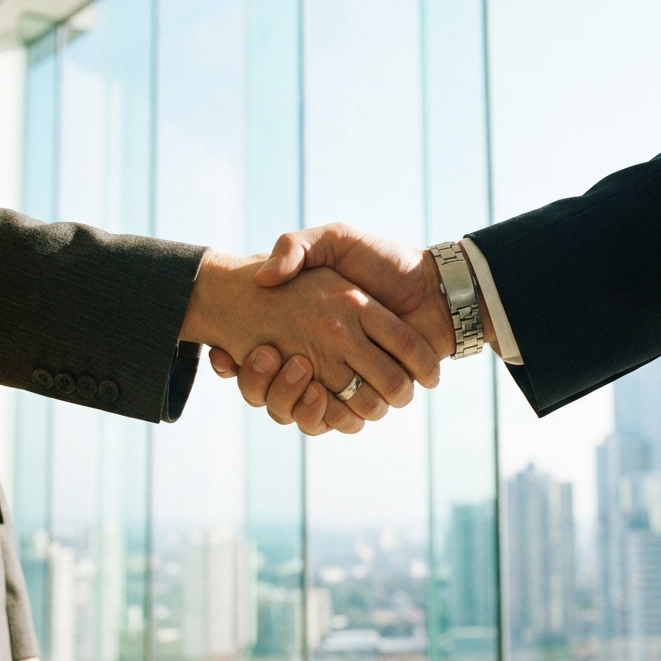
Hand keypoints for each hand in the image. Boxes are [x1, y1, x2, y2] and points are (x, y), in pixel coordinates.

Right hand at [182, 250, 440, 425]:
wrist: (436, 289)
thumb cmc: (385, 260)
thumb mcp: (335, 239)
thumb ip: (296, 247)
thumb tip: (263, 279)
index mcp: (309, 328)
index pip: (256, 358)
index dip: (237, 362)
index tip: (225, 355)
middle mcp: (322, 358)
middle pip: (273, 393)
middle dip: (260, 383)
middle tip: (261, 355)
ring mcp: (345, 380)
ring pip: (301, 411)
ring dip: (290, 399)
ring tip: (296, 368)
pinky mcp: (367, 397)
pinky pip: (335, 422)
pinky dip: (325, 416)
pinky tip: (317, 390)